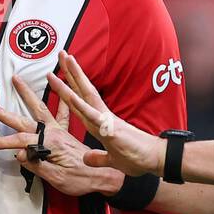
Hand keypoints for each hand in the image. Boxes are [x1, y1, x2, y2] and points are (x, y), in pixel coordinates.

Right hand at [0, 75, 123, 197]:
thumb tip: (17, 154)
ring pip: (40, 109)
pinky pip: (62, 112)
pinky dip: (60, 99)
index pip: (20, 140)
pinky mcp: (65, 133)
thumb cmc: (82, 180)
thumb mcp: (57, 178)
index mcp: (51, 143)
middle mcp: (54, 133)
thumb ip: (37, 165)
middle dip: (5, 113)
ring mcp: (59, 131)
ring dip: (28, 94)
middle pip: (24, 120)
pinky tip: (61, 89)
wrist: (104, 176)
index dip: (2, 143)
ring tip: (18, 80)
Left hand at [48, 51, 164, 176]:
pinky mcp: (109, 129)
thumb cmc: (137, 158)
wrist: (155, 160)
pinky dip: (80, 105)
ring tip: (65, 60)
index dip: (69, 87)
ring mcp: (104, 121)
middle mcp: (100, 117)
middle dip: (69, 73)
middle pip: (81, 91)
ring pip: (84, 96)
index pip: (80, 101)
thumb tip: (87, 159)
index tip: (58, 74)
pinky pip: (92, 115)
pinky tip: (70, 95)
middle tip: (61, 53)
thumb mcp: (111, 160)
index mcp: (98, 123)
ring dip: (73, 79)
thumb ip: (98, 158)